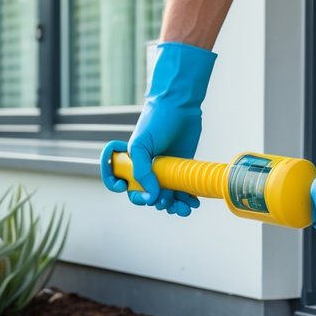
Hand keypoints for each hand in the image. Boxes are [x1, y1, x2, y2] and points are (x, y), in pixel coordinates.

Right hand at [100, 42, 216, 216]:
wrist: (179, 106)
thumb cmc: (155, 121)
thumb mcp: (141, 146)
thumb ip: (141, 171)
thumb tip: (152, 195)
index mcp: (129, 163)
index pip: (121, 185)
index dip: (130, 194)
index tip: (144, 196)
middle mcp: (145, 169)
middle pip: (147, 196)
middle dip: (157, 203)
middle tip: (168, 201)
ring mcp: (163, 170)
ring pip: (166, 197)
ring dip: (174, 207)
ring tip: (185, 208)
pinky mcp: (180, 169)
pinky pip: (182, 190)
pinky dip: (187, 199)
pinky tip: (193, 202)